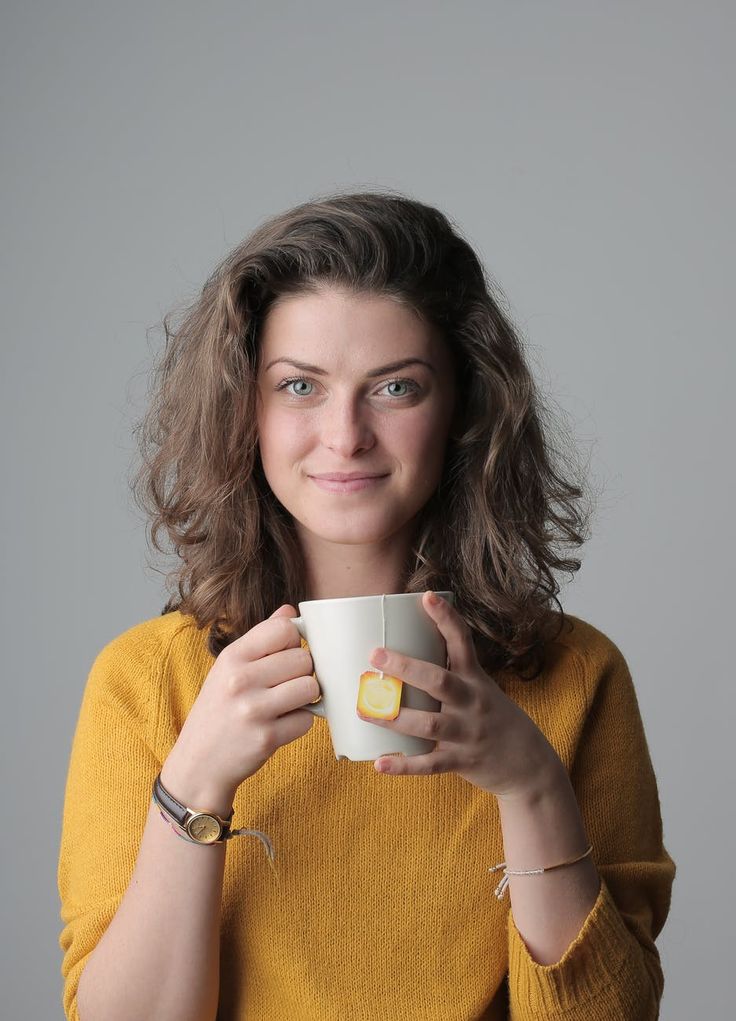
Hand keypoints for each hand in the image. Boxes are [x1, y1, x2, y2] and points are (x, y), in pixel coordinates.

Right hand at [161, 605, 318, 813]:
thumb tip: (290, 611)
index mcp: (232, 657)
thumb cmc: (218, 710)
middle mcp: (240, 680)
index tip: (286, 655)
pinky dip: (299, 723)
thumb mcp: (228, 668)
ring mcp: (253, 710)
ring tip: (288, 703)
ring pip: (310, 687)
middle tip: (286, 685)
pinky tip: (281, 725)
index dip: (293, 642)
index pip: (283, 630)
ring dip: (305, 697)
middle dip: (302, 672)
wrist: (197, 764)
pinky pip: (307, 720)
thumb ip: (260, 638)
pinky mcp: (267, 738)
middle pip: (303, 659)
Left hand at [359, 591, 560, 797]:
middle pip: (439, 680)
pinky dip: (405, 765)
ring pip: (430, 723)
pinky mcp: (463, 761)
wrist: (530, 766)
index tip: (427, 596)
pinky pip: (430, 764)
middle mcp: (473, 702)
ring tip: (363, 710)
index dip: (446, 618)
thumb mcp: (482, 690)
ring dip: (394, 717)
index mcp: (476, 679)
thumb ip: (451, 674)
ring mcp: (468, 733)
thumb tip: (405, 655)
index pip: (462, 642)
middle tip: (375, 654)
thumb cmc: (495, 720)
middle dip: (406, 667)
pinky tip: (379, 763)